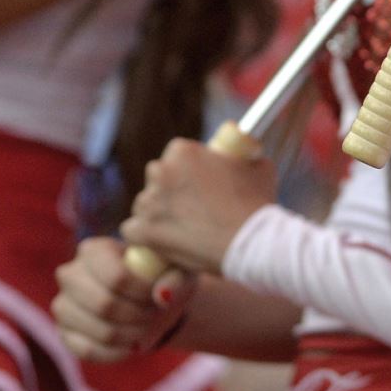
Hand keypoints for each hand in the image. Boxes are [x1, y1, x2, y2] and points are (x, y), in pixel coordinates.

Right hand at [50, 236, 192, 362]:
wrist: (148, 302)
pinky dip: (117, 353)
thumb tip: (163, 296)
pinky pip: (88, 350)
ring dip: (132, 336)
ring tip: (147, 330)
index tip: (161, 299)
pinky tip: (132, 344)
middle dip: (138, 317)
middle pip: (103, 305)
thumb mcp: (177, 272)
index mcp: (93, 249)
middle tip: (155, 317)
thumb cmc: (161, 279)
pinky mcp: (64, 333)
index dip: (143, 294)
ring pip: (99, 331)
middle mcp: (70, 274)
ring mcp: (63, 305)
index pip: (116, 277)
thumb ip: (175, 280)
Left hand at [121, 138, 277, 276]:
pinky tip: (160, 243)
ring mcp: (150, 201)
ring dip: (157, 214)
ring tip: (180, 230)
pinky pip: (133, 230)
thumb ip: (242, 154)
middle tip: (189, 208)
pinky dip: (145, 238)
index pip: (174, 156)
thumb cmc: (257, 203)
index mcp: (182, 150)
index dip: (186, 173)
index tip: (197, 186)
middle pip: (156, 178)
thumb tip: (244, 147)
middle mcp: (160, 170)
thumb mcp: (257, 165)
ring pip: (144, 205)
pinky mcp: (143, 230)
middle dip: (168, 191)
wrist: (252, 242)